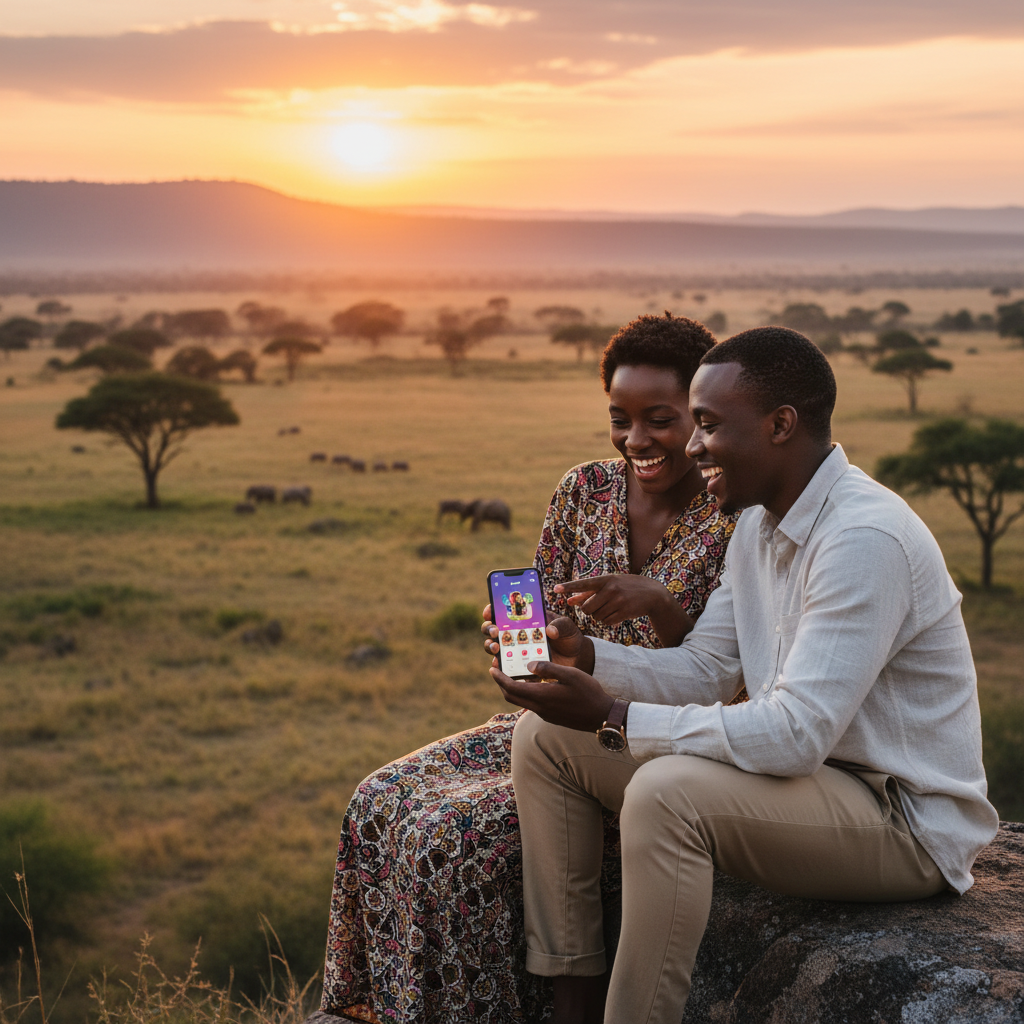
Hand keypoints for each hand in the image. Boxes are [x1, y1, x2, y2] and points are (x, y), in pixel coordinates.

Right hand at [482, 604, 594, 673]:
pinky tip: (499, 665)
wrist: (576, 658)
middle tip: (495, 631)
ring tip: (496, 648)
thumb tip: (550, 631)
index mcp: (524, 618)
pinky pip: (503, 666)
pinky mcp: (518, 665)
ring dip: (490, 646)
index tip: (489, 611)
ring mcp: (515, 649)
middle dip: (489, 628)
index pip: (502, 611)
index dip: (492, 609)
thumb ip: (560, 625)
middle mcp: (515, 633)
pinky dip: (498, 666)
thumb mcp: (566, 626)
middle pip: (492, 629)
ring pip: (493, 646)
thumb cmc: (568, 636)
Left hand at [490, 659, 613, 731]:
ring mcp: (545, 713)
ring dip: (512, 689)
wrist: (601, 716)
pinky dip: (524, 693)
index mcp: (542, 696)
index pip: (512, 688)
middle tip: (498, 670)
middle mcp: (539, 707)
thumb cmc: (588, 693)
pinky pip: (531, 704)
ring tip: (512, 674)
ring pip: (520, 701)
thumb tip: (528, 665)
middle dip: (501, 684)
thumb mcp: (570, 674)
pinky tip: (531, 683)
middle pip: (511, 697)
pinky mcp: (551, 716)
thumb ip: (548, 668)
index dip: (499, 678)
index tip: (492, 668)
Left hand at [556, 574, 672, 625]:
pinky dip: (608, 620)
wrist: (653, 594)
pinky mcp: (624, 612)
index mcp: (605, 579)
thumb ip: (589, 593)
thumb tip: (569, 601)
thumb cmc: (626, 587)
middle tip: (598, 606)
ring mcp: (618, 601)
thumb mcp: (609, 585)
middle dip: (589, 610)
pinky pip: (606, 622)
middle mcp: (611, 589)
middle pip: (587, 608)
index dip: (568, 587)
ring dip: (600, 616)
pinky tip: (617, 613)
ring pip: (596, 616)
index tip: (555, 589)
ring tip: (611, 607)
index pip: (583, 584)